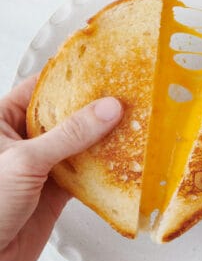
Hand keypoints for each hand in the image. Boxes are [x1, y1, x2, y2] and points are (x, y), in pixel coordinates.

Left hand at [0, 75, 122, 260]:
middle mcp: (22, 139)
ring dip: (101, 138)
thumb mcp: (26, 160)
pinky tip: (120, 158)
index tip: (102, 70)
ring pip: (77, 143)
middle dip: (92, 108)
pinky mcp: (55, 190)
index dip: (71, 78)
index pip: (40, 88)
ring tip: (130, 121)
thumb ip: (69, 134)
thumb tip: (107, 109)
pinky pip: (83, 171)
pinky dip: (101, 166)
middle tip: (124, 95)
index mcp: (2, 121)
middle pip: (63, 115)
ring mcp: (40, 164)